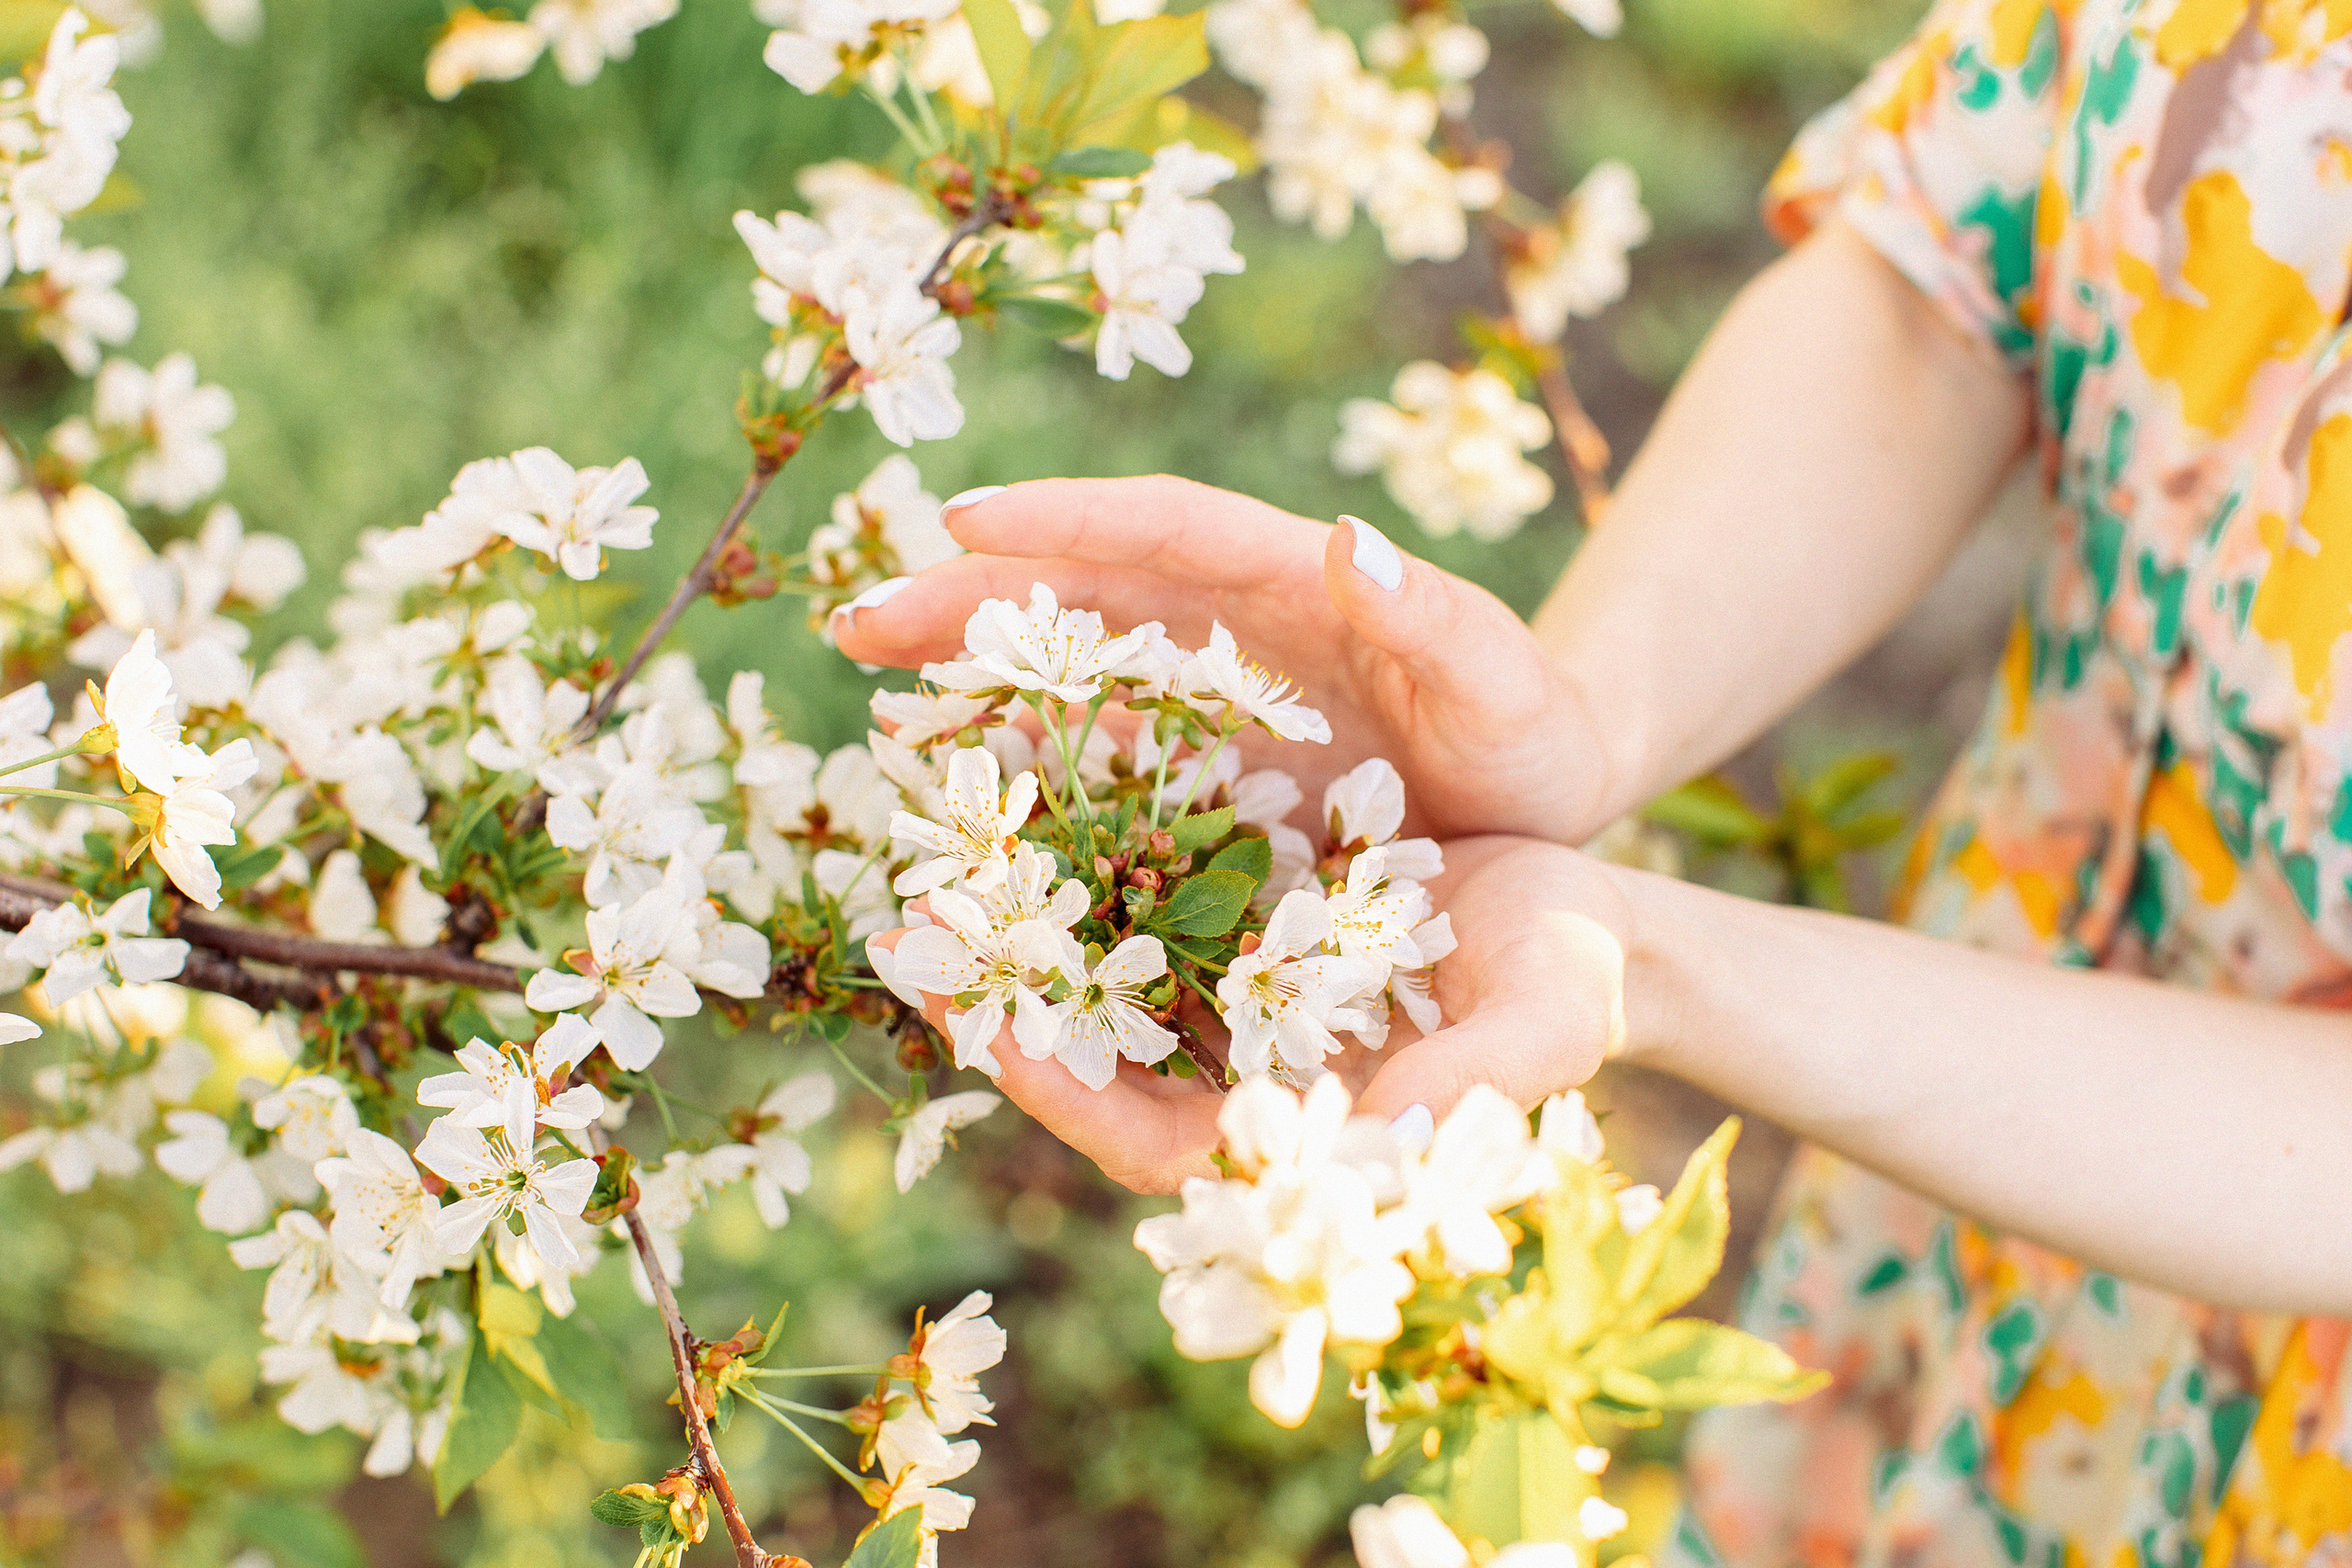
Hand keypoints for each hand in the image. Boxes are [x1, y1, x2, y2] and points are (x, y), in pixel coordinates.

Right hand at [832, 476, 1614, 842]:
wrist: (1541, 808)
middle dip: (971, 598)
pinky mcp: (1201, 768)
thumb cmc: (1532, 733)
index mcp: (1294, 575)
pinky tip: (953, 782)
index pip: (1165, 527)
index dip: (1064, 521)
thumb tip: (1349, 539)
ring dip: (972, 673)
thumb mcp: (1499, 681)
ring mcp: (1208, 695)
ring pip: (1069, 666)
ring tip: (871, 691)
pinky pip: (1097, 753)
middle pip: (1085, 588)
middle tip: (856, 623)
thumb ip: (1432, 617)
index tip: (961, 522)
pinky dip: (1025, 760)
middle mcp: (1232, 621)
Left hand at [866, 836, 1641, 1193]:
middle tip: (906, 935)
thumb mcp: (1536, 1029)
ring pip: (1087, 955)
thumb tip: (1369, 1140)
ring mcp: (1212, 986)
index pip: (1144, 1137)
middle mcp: (1223, 1061)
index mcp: (1284, 1122)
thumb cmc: (1569, 983)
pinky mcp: (1216, 906)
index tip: (984, 1029)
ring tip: (924, 838)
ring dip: (1011, 902)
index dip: (1062, 1094)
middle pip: (1086, 1050)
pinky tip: (1008, 759)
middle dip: (996, 995)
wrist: (1578, 906)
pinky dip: (1068, 829)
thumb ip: (1461, 1087)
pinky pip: (1122, 873)